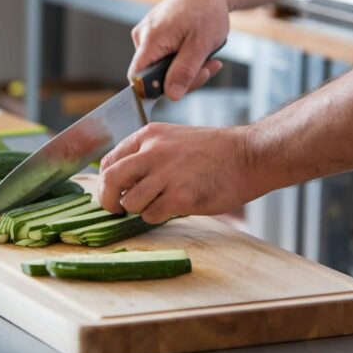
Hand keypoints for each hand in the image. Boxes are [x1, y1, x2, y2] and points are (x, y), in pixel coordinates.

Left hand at [98, 123, 267, 223]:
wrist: (248, 156)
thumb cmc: (213, 151)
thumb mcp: (173, 139)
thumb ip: (147, 154)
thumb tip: (121, 180)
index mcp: (149, 135)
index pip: (109, 160)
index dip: (105, 181)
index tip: (112, 192)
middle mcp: (153, 152)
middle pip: (110, 180)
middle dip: (107, 200)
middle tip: (114, 210)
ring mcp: (166, 175)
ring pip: (129, 202)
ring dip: (138, 209)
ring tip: (156, 205)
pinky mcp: (180, 197)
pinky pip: (151, 215)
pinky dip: (156, 217)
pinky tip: (172, 209)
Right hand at [128, 0, 230, 100]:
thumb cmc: (206, 9)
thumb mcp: (201, 44)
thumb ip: (185, 71)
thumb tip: (171, 95)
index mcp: (150, 40)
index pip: (137, 78)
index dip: (154, 91)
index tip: (181, 89)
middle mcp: (143, 38)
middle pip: (153, 76)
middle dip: (182, 79)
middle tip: (206, 69)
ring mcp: (147, 36)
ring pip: (161, 69)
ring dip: (186, 70)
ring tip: (206, 58)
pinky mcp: (155, 36)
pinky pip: (164, 58)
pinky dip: (182, 60)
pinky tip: (198, 53)